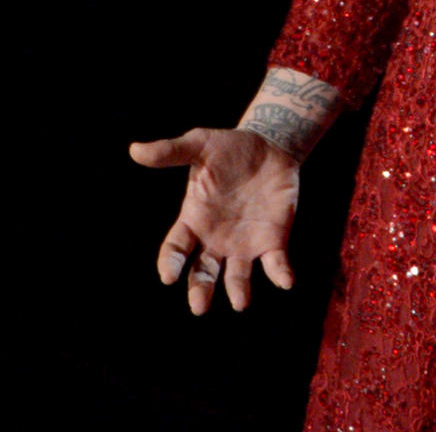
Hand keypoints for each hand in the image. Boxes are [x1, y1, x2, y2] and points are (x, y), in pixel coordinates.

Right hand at [129, 127, 299, 314]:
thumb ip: (171, 151)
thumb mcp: (200, 144)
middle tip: (200, 306)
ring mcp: (244, 243)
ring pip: (238, 276)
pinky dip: (281, 274)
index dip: (171, 262)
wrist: (270, 145)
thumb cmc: (229, 147)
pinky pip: (276, 263)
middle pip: (203, 272)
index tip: (168, 275)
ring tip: (240, 303)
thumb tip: (134, 150)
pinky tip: (286, 281)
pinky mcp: (273, 240)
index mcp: (194, 220)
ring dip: (238, 290)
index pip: (176, 248)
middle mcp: (216, 239)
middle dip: (200, 290)